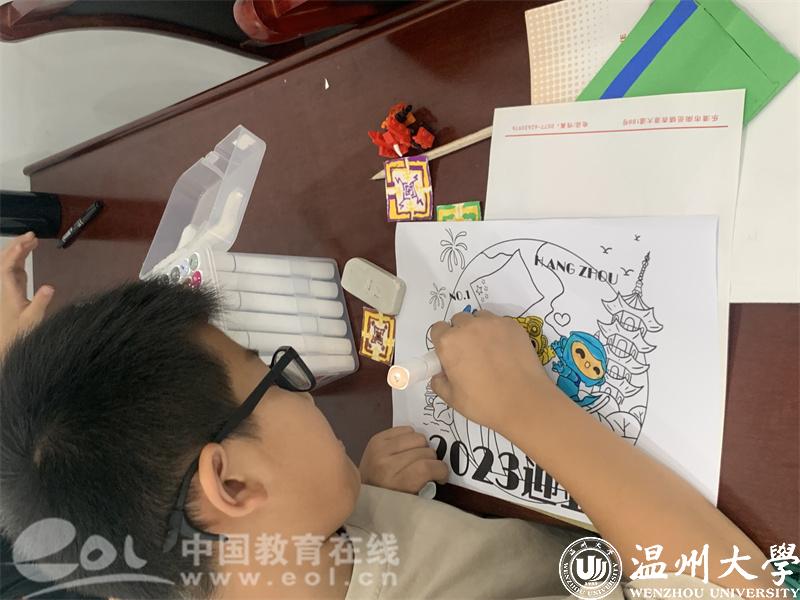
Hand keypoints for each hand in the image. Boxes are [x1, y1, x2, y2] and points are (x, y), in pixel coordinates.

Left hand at [0, 232, 53, 357]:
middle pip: (4, 260)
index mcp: (8, 290)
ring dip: (17, 250)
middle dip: (16, 245)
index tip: (28, 241)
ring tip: (31, 240)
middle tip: (31, 235)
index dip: (16, 252)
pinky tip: (27, 253)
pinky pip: (13, 269)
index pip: (7, 265)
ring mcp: (7, 286)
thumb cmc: (18, 334)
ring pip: (7, 263)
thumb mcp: (32, 320)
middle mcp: (4, 285)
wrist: (5, 345)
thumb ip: (40, 303)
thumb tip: (50, 287)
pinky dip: (20, 258)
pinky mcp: (12, 289)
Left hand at [359, 426, 447, 493]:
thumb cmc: (390, 498)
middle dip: (433, 460)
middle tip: (428, 469)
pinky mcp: (377, 438)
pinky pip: (407, 429)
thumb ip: (425, 484)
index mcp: (395, 483)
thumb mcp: (410, 499)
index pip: (426, 467)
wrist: (362, 489)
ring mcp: (380, 448)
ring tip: (417, 457)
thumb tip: (441, 468)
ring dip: (423, 447)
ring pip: (418, 437)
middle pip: (425, 451)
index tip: (442, 475)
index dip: (441, 469)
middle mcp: (385, 464)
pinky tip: (407, 449)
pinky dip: (411, 437)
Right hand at [430, 310, 552, 435]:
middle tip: (470, 355)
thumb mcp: (452, 399)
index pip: (438, 329)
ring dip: (479, 330)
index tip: (450, 355)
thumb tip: (439, 374)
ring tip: (489, 351)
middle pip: (458, 321)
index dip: (443, 342)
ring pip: (479, 318)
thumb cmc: (485, 403)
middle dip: (461, 334)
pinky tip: (506, 352)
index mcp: (449, 343)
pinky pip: (499, 323)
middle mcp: (468, 326)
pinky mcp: (512, 325)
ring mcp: (492, 323)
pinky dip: (499, 333)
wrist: (524, 402)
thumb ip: (439, 382)